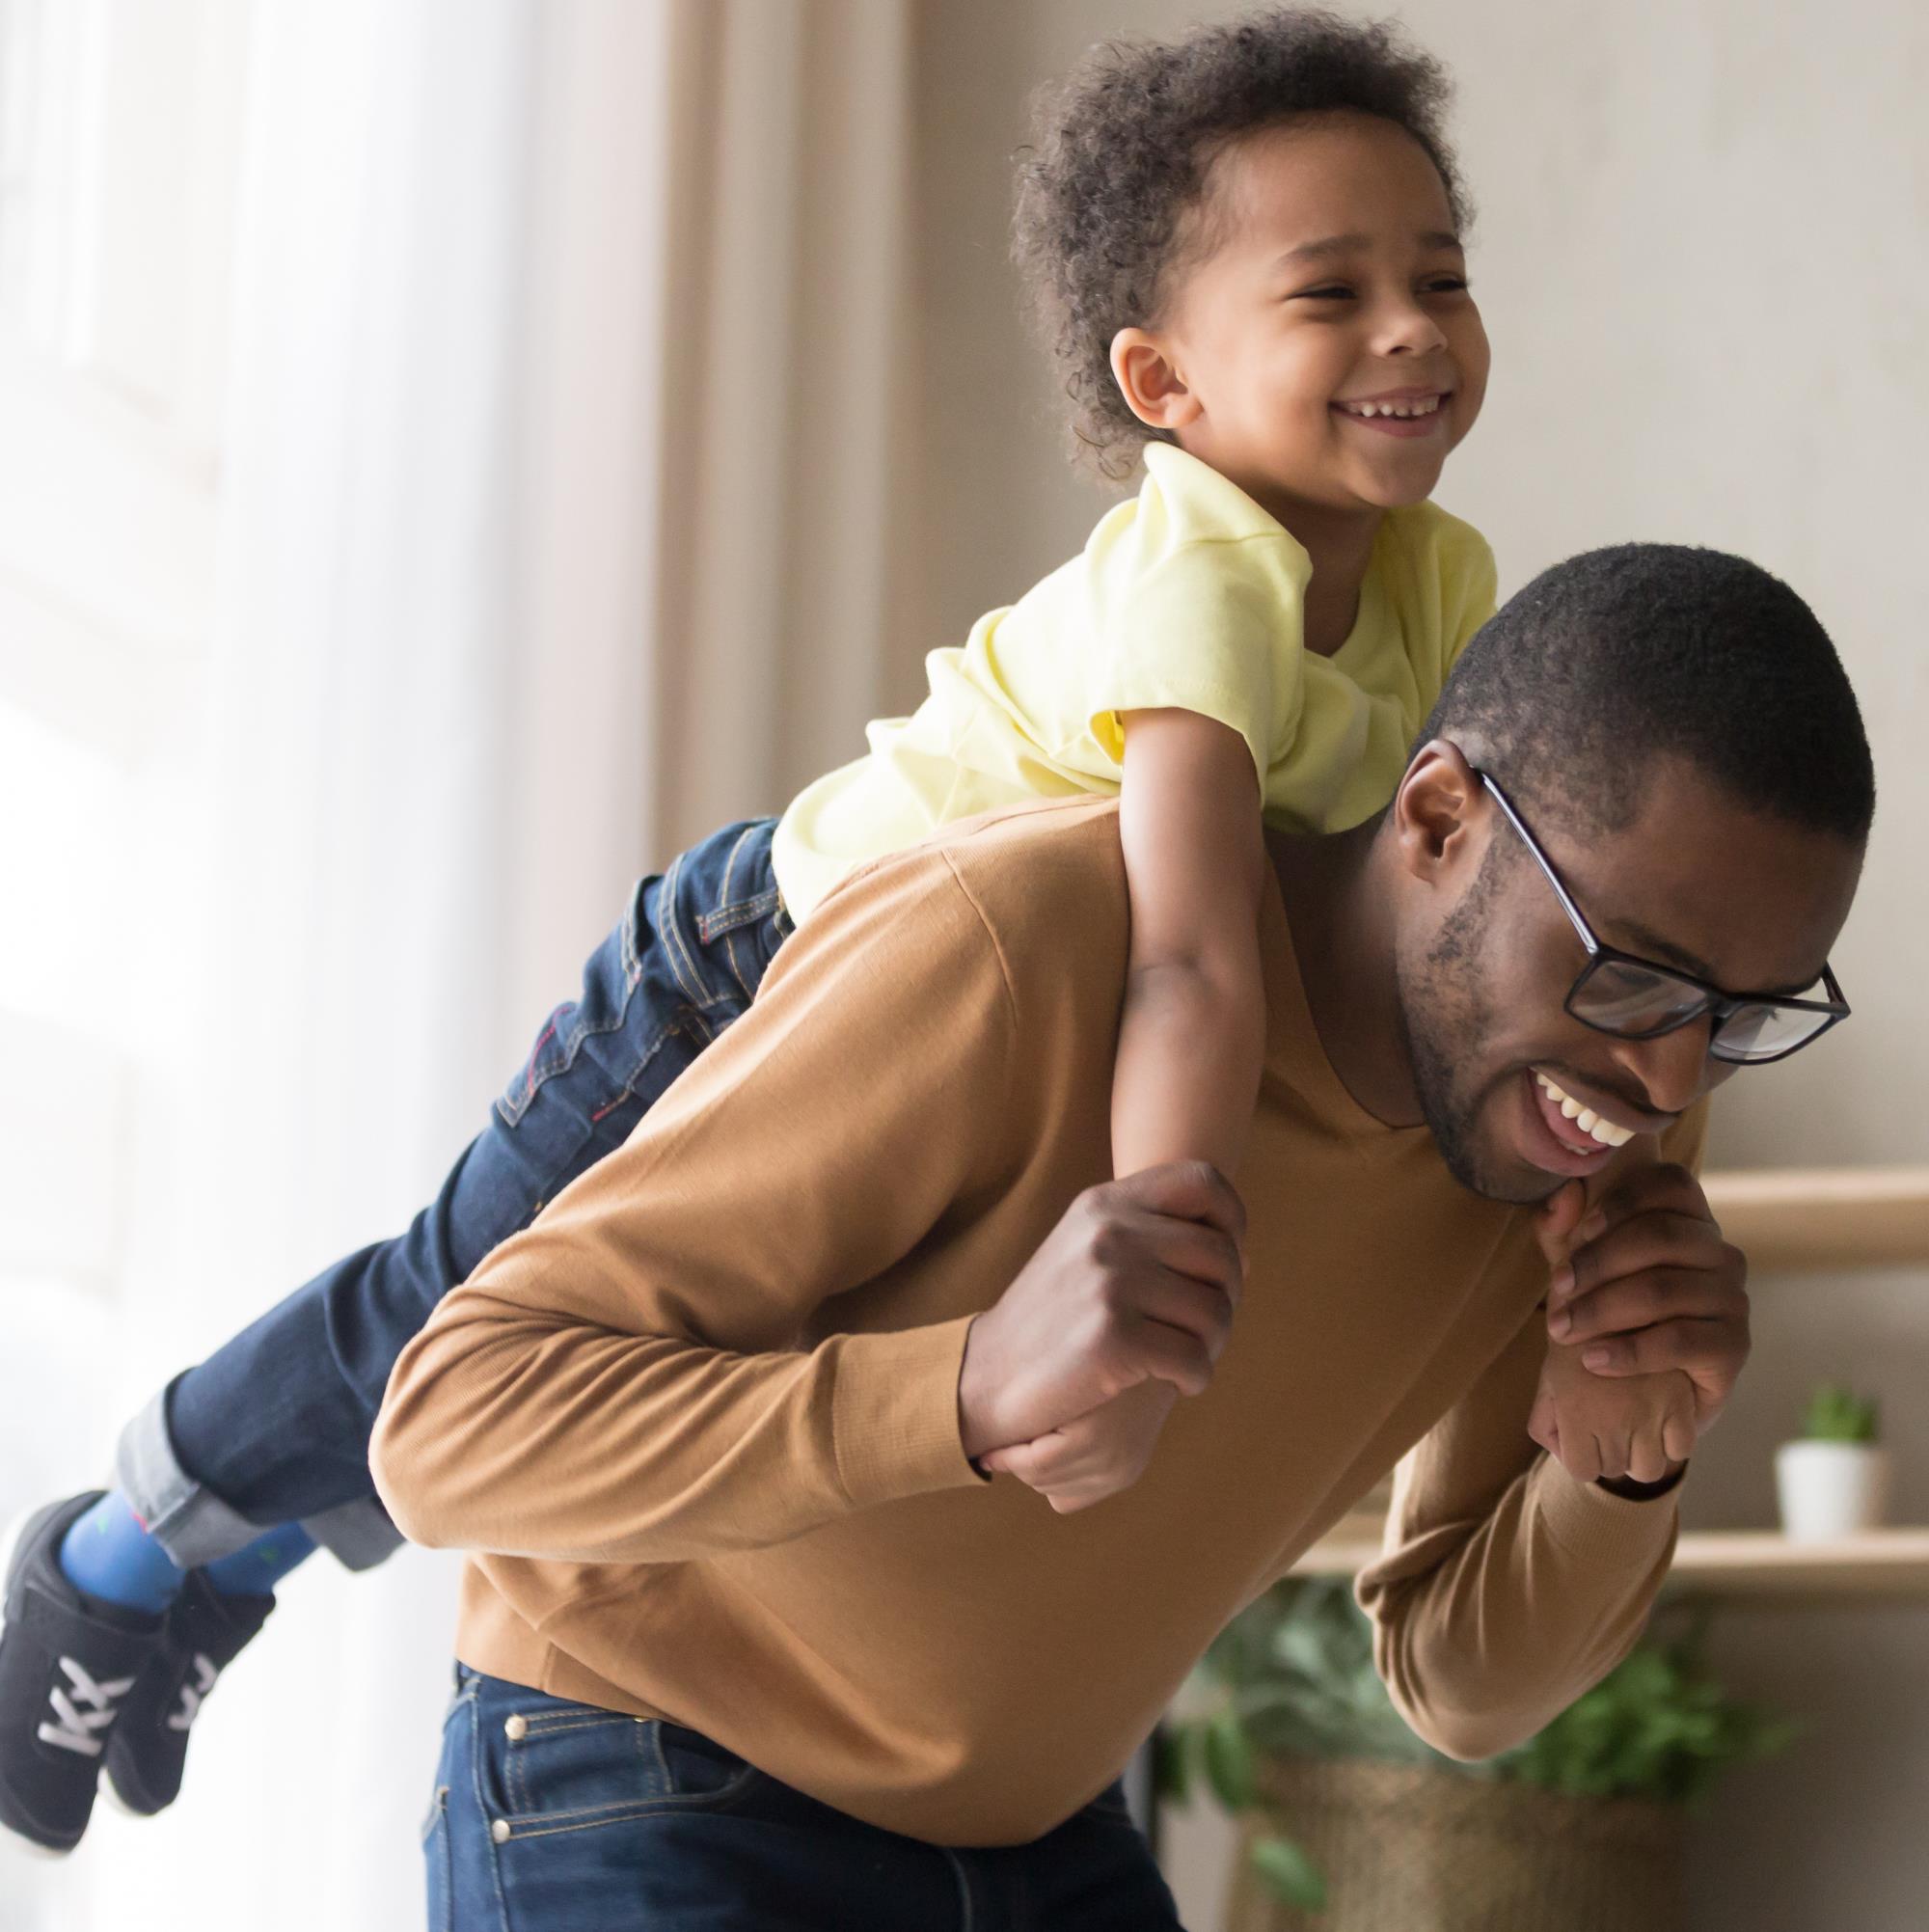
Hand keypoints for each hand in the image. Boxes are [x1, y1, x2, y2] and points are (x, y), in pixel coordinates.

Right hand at [958, 1162, 1244, 1507]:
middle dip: (1226, 1299)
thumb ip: (1151, 1236)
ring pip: (1216, 1312)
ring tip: (1186, 1358)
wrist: (986, 1375)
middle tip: (1203, 1329)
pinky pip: (1196, 1359)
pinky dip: (1195, 1378)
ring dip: (1212, 1345)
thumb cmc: (1052, 1318)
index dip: (1233, 1221)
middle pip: (1221, 1256)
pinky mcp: (1114, 1339)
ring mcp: (1111, 1283)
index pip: (1204, 1182)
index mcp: (1104, 1202)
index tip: (1226, 1262)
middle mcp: (1109, 1233)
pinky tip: (1175, 1383)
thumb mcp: (1087, 1250)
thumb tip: (1244, 1254)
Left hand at [1527, 1337, 1695, 1484]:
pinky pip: (1682, 1447)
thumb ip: (1545, 1420)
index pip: (1582, 1471)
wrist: (1610, 1295)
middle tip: (1610, 1425)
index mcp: (1575, 1413)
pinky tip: (1661, 1420)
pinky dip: (1671, 1441)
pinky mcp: (1681, 1401)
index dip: (1582, 1458)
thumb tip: (1561, 1456)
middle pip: (1617, 1469)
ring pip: (1651, 1467)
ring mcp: (1650, 1412)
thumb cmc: (1573, 1339)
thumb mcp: (1549, 1376)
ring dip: (1642, 1454)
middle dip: (1610, 1454)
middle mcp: (1614, 1419)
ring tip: (1636, 1427)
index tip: (1584, 1437)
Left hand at [1539, 1164, 1750, 1452]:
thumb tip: (1566, 1193)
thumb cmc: (1608, 1315)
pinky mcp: (1734, 1346)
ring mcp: (1732, 1299)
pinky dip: (1629, 1351)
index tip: (1582, 1230)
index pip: (1671, 1183)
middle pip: (1660, 1235)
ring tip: (1563, 1329)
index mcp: (1688, 1221)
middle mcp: (1720, 1254)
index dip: (1624, 1200)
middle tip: (1556, 1290)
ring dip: (1601, 1309)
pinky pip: (1680, 1340)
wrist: (1637, 1396)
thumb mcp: (1579, 1269)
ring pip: (1664, 1289)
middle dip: (1597, 1262)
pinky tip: (1594, 1361)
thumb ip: (1565, 1230)